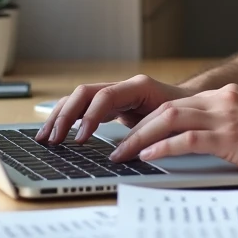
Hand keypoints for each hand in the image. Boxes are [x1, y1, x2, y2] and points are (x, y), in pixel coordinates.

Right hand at [35, 74, 189, 144]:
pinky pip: (83, 106)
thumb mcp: (173, 121)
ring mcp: (115, 93)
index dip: (90, 116)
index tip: (81, 138)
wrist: (192, 102)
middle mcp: (123, 87)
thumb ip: (153, 131)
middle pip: (85, 92)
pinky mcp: (111, 104)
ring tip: (45, 137)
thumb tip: (130, 150)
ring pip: (79, 97)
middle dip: (66, 115)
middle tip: (55, 139)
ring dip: (60, 116)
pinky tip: (54, 131)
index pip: (105, 96)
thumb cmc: (185, 112)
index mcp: (139, 86)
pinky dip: (67, 117)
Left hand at [108, 83, 237, 179]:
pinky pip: (187, 139)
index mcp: (225, 96)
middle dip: (137, 128)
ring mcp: (226, 116)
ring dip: (141, 138)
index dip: (148, 119)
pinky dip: (163, 147)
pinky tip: (149, 156)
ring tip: (124, 154)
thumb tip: (190, 141)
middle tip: (117, 147)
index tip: (131, 134)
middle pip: (167, 108)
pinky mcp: (230, 136)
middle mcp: (223, 100)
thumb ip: (222, 125)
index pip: (176, 103)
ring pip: (170, 120)